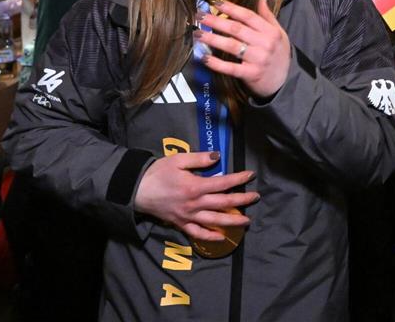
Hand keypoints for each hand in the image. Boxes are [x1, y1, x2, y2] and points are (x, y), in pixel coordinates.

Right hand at [134, 152, 257, 241]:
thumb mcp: (178, 160)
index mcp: (196, 186)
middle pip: (224, 203)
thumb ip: (199, 159)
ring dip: (233, 221)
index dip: (239, 179)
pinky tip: (222, 237)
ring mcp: (189, 216)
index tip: (250, 175)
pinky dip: (211, 237)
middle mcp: (195, 204)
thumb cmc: (157, 173)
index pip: (223, 183)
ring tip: (247, 220)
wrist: (137, 190)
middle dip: (242, 200)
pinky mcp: (181, 224)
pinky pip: (198, 234)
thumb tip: (218, 157)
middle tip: (256, 197)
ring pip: (215, 221)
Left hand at [195, 0, 290, 98]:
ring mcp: (257, 59)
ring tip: (198, 34)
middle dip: (216, 21)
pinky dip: (217, 64)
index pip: (248, 16)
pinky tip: (205, 58)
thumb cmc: (280, 54)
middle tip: (199, 16)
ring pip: (231, 46)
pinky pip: (231, 68)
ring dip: (213, 39)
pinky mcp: (250, 74)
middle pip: (236, 29)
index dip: (231, 9)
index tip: (216, 3)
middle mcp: (264, 43)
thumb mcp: (279, 33)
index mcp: (270, 31)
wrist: (286, 81)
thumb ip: (268, 17)